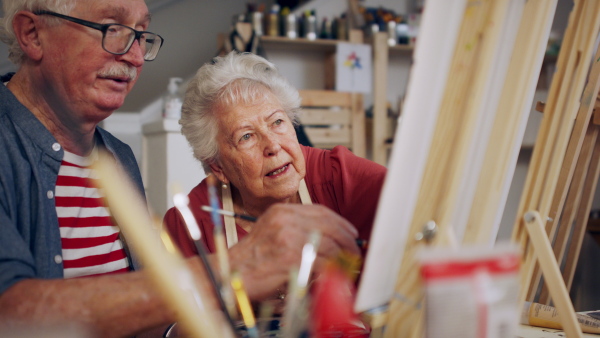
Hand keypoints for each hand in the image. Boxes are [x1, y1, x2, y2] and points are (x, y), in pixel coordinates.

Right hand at [227, 204, 358, 299]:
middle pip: (330, 225)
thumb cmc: (250, 259)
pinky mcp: (292, 258)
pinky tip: (334, 275)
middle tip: (355, 251)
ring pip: (330, 244)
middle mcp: (286, 220)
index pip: (321, 211)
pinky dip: (332, 270)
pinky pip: (323, 263)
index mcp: (282, 212)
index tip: (350, 232)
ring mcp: (289, 238)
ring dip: (343, 258)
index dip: (340, 222)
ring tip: (347, 266)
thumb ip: (296, 229)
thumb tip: (326, 238)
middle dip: (347, 240)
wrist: (229, 274)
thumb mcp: (271, 232)